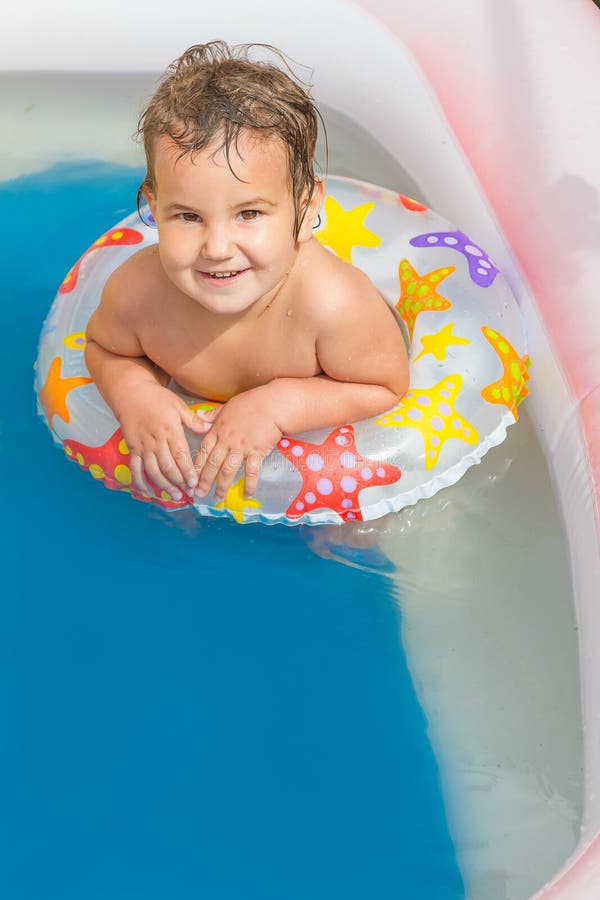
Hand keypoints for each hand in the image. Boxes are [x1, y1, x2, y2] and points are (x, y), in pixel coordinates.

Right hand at [118, 382, 211, 499]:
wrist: (131, 393)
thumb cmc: (157, 398)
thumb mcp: (178, 405)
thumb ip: (193, 419)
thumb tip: (209, 428)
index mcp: (170, 431)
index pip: (180, 455)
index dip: (188, 471)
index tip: (195, 483)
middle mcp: (156, 441)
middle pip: (168, 467)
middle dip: (179, 482)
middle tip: (190, 493)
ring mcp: (143, 446)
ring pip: (153, 471)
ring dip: (164, 485)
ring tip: (175, 495)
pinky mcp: (132, 448)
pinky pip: (135, 468)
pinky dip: (140, 482)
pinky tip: (149, 492)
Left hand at [193, 388, 282, 501]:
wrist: (273, 404)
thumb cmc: (252, 402)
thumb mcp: (227, 406)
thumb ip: (212, 414)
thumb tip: (197, 414)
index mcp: (218, 429)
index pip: (203, 450)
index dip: (196, 465)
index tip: (190, 477)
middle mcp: (227, 440)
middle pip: (212, 464)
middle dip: (204, 481)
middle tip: (199, 495)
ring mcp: (242, 447)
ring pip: (228, 470)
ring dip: (222, 486)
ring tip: (217, 499)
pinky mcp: (257, 452)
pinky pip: (251, 471)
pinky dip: (249, 484)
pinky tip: (247, 494)